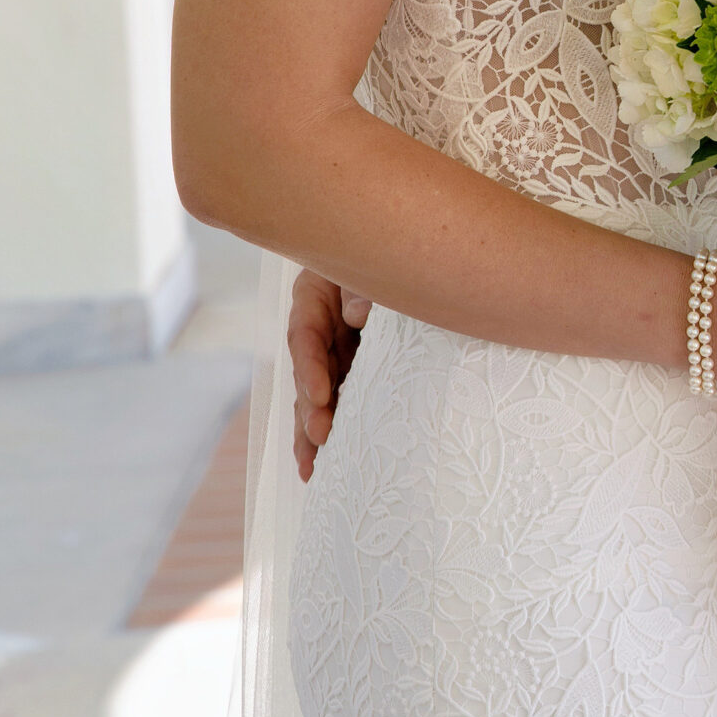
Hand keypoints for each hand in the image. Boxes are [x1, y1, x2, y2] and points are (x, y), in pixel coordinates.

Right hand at [289, 268, 371, 479]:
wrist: (412, 248)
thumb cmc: (390, 247)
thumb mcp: (373, 257)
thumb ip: (363, 284)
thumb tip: (358, 314)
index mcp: (314, 297)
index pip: (304, 334)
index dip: (309, 367)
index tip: (321, 395)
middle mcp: (321, 329)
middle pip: (308, 372)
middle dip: (311, 408)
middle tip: (321, 437)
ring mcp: (337, 351)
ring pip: (319, 395)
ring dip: (314, 431)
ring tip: (313, 469)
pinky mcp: (355, 368)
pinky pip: (342, 399)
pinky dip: (335, 428)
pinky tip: (326, 463)